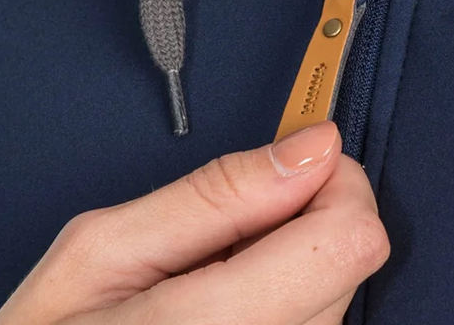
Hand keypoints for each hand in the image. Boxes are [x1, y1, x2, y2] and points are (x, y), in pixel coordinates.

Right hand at [0, 120, 388, 323]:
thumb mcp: (102, 250)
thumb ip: (216, 193)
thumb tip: (312, 147)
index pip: (350, 240)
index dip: (331, 183)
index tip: (294, 162)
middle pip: (351, 261)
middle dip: (305, 218)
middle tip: (231, 224)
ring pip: (337, 295)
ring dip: (292, 263)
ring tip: (214, 272)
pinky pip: (313, 324)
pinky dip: (285, 297)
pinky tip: (228, 303)